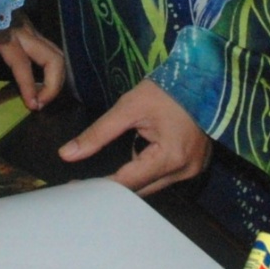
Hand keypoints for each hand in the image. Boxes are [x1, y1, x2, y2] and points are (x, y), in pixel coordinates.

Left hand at [0, 0, 66, 108]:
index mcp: (8, 35)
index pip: (23, 64)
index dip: (29, 87)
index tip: (32, 107)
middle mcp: (27, 35)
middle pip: (54, 59)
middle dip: (53, 85)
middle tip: (40, 104)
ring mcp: (35, 32)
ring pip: (57, 55)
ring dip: (56, 79)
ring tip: (43, 96)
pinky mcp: (36, 33)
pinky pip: (51, 52)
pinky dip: (52, 71)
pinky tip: (42, 82)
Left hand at [58, 77, 207, 192]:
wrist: (203, 78)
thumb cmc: (167, 89)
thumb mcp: (129, 107)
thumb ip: (98, 133)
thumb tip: (67, 154)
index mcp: (170, 158)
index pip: (127, 182)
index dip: (100, 186)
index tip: (76, 187)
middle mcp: (184, 171)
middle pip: (140, 190)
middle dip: (113, 187)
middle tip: (84, 183)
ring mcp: (192, 171)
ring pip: (151, 187)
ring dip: (130, 180)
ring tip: (104, 173)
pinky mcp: (194, 166)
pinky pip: (163, 178)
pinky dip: (146, 172)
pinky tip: (132, 160)